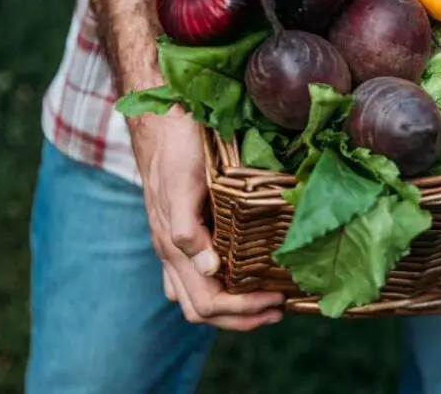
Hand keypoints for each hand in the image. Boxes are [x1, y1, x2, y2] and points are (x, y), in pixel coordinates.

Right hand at [129, 107, 284, 329]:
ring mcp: (172, 246)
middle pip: (201, 310)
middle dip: (242, 318)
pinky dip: (222, 288)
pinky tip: (242, 278)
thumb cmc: (176, 150)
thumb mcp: (184, 186)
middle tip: (279, 309)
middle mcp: (171, 254)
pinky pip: (194, 276)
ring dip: (233, 309)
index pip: (207, 303)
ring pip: (195, 299)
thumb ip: (188, 230)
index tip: (277, 300)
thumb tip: (210, 270)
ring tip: (267, 303)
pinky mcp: (180, 232)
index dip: (243, 310)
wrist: (161, 123)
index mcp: (173, 249)